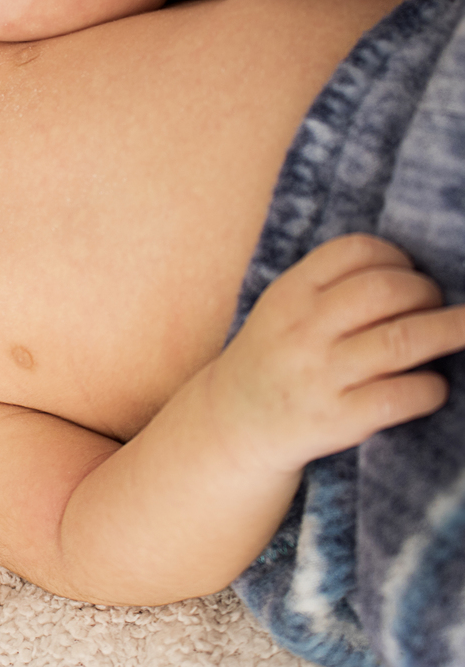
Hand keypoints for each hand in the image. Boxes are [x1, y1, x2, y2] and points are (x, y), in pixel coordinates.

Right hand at [208, 234, 464, 473]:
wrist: (234, 424)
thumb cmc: (273, 359)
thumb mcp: (281, 311)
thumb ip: (328, 287)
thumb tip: (413, 274)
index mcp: (288, 295)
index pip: (354, 252)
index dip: (395, 256)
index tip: (408, 272)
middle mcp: (302, 331)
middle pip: (386, 290)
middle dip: (427, 292)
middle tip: (435, 305)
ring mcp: (319, 377)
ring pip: (403, 340)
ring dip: (449, 331)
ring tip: (464, 331)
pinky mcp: (337, 420)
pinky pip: (402, 396)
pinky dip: (431, 388)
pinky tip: (432, 386)